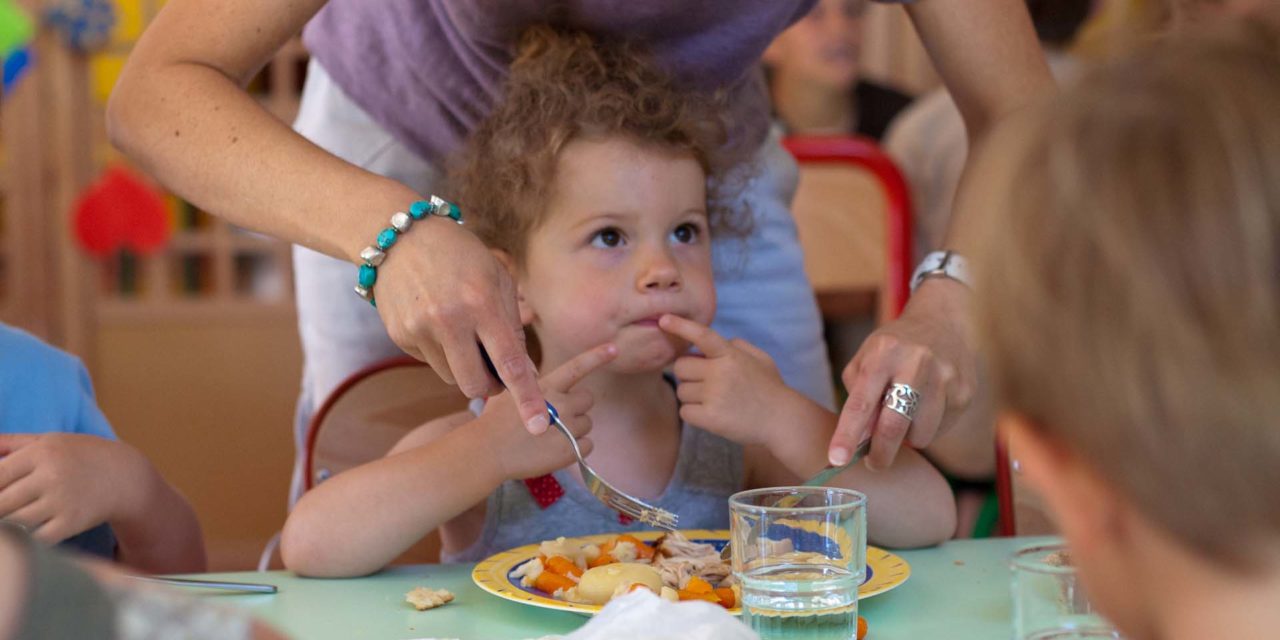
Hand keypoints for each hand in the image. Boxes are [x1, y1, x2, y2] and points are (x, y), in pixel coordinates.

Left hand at [0, 433, 152, 543]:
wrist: (125, 477)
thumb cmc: (81, 456)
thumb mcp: (51, 440)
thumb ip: (12, 443)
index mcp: (42, 453)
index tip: (0, 493)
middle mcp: (51, 476)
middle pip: (2, 503)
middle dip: (1, 507)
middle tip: (7, 506)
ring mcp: (62, 501)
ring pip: (16, 521)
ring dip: (12, 522)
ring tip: (20, 515)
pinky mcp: (72, 523)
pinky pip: (36, 538)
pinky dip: (30, 537)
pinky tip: (35, 527)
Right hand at [375, 218, 549, 433]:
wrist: (402, 237)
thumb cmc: (461, 256)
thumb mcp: (497, 279)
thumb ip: (512, 327)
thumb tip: (525, 374)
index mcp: (481, 304)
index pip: (510, 363)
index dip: (527, 398)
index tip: (540, 426)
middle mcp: (449, 320)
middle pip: (475, 384)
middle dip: (490, 387)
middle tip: (494, 370)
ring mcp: (420, 330)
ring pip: (452, 377)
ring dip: (464, 366)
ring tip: (461, 331)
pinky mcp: (400, 336)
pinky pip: (430, 362)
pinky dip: (440, 351)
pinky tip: (436, 321)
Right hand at [478, 343, 617, 480]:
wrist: (487, 452)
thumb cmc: (494, 421)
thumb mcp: (509, 391)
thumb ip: (528, 382)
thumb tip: (534, 372)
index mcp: (546, 386)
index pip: (577, 367)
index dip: (597, 356)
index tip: (615, 348)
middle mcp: (561, 404)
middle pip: (587, 399)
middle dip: (576, 407)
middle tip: (555, 418)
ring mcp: (567, 428)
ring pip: (587, 423)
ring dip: (574, 429)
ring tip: (549, 437)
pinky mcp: (570, 451)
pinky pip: (588, 445)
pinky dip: (575, 449)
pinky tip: (554, 451)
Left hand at [659, 314, 790, 445]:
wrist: (782, 421)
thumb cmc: (770, 389)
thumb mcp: (760, 358)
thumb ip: (738, 346)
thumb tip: (718, 341)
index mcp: (731, 355)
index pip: (703, 335)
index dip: (681, 326)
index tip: (664, 320)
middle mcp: (721, 372)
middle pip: (681, 367)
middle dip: (689, 374)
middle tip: (706, 383)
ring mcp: (715, 395)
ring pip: (682, 390)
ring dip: (692, 396)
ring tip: (715, 401)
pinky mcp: (711, 418)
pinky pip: (685, 411)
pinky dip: (694, 414)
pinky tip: (711, 414)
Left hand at [831, 279, 977, 469]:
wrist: (942, 320)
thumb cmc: (894, 346)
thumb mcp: (866, 358)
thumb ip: (857, 396)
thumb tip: (860, 440)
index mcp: (884, 352)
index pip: (862, 401)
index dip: (847, 434)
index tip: (836, 459)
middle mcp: (917, 362)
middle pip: (894, 425)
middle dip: (880, 453)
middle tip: (873, 463)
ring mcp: (946, 377)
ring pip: (921, 434)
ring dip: (907, 438)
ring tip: (904, 417)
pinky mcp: (965, 391)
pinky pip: (940, 430)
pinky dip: (927, 428)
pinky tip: (926, 406)